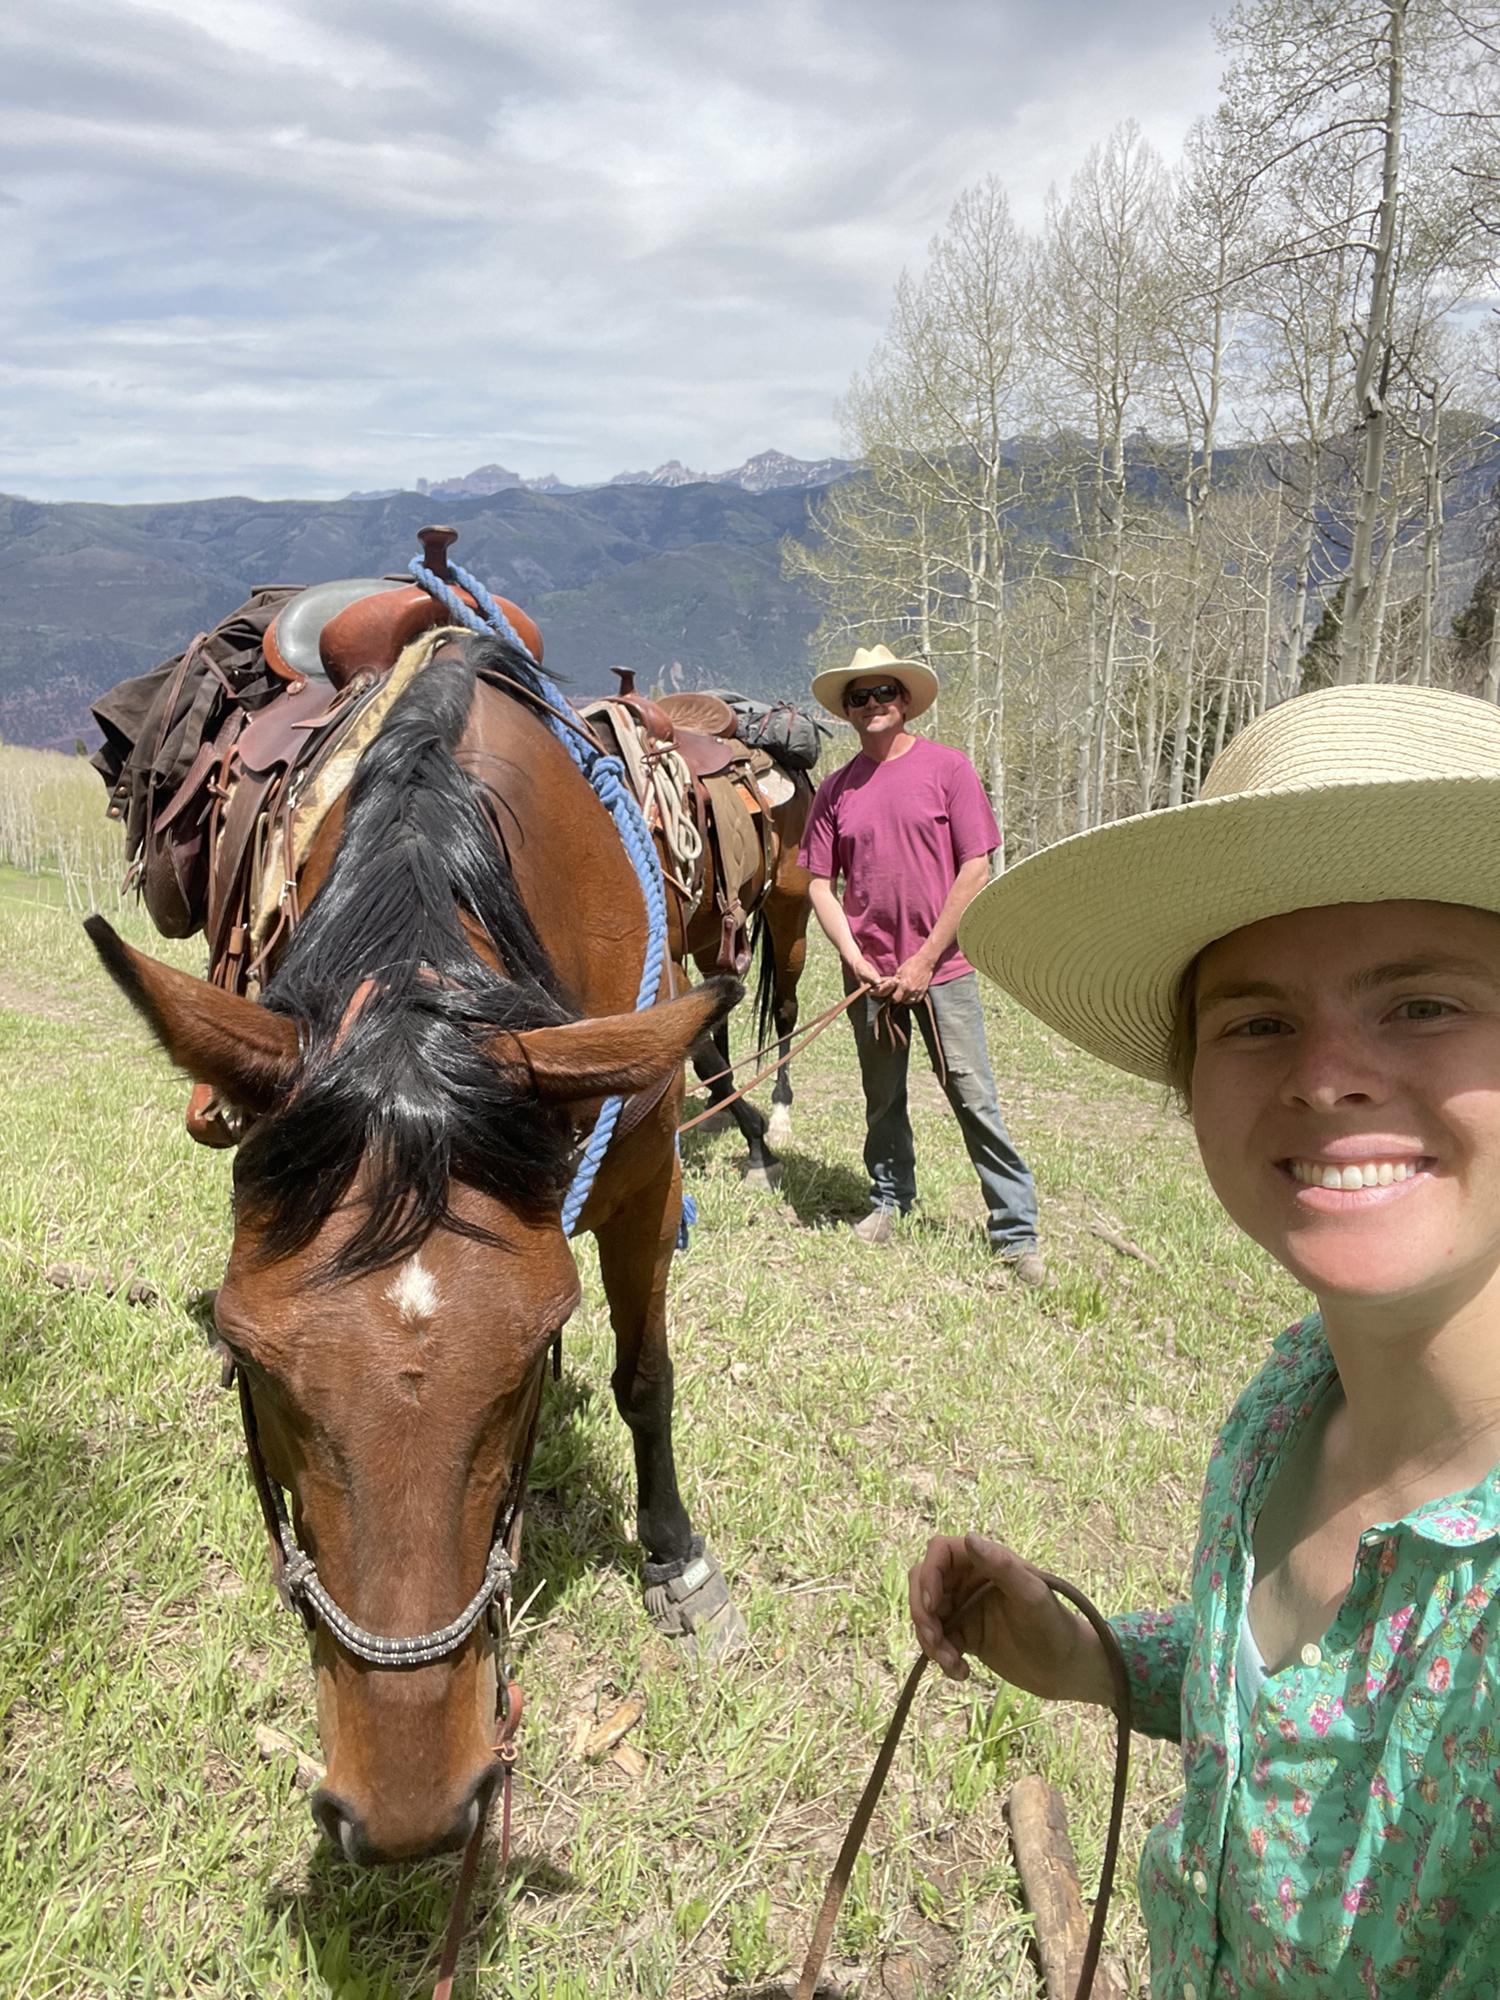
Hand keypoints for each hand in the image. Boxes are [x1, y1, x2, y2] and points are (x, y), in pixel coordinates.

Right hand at [847, 954, 893, 998]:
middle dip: (891, 986)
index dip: (886, 987)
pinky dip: (891, 981)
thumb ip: (871, 977)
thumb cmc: (860, 968)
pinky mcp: (880, 984)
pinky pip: (887, 984)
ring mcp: (877, 988)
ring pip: (887, 989)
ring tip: (898, 978)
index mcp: (868, 991)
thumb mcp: (864, 972)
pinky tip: (897, 977)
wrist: (859, 965)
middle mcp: (873, 992)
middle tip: (897, 980)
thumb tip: (878, 982)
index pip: (879, 991)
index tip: (891, 981)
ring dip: (893, 984)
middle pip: (884, 992)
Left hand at [889, 952, 934, 1004]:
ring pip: (910, 1002)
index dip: (893, 998)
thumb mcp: (900, 971)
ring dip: (907, 999)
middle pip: (903, 1001)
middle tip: (899, 993)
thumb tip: (890, 985)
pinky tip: (912, 994)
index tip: (893, 995)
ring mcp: (918, 991)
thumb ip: (895, 980)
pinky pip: (917, 1000)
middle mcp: (911, 990)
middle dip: (900, 998)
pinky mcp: (924, 991)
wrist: (925, 962)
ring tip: (906, 994)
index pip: (896, 999)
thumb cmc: (911, 964)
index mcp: (904, 985)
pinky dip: (914, 999)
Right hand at [908, 1534, 1113, 1705]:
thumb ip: (1001, 1567)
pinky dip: (940, 1657)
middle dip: (922, 1612)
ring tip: (951, 1663)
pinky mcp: (966, 1635)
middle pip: (924, 1583)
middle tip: (934, 1640)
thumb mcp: (1031, 1595)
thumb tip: (969, 1538)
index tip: (933, 1605)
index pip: (940, 1552)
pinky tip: (961, 1673)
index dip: (928, 1574)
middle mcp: (970, 1580)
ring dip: (929, 1639)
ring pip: (927, 1614)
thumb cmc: (1056, 1626)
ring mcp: (965, 1608)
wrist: (1068, 1670)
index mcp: (986, 1560)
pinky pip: (938, 1640)